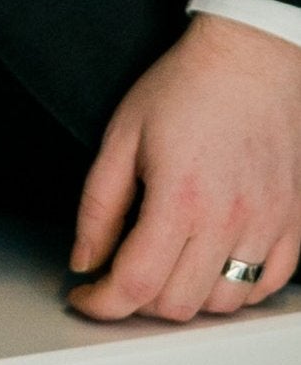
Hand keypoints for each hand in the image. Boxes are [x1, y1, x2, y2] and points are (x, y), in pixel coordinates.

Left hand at [69, 13, 300, 321]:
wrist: (248, 61)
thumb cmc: (184, 88)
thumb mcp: (120, 136)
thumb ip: (99, 204)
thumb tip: (85, 258)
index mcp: (180, 199)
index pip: (136, 282)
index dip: (102, 302)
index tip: (85, 297)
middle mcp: (228, 222)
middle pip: (178, 303)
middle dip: (137, 300)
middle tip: (117, 273)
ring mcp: (266, 227)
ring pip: (222, 302)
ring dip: (185, 297)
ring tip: (161, 265)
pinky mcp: (292, 225)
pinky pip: (266, 286)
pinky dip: (233, 289)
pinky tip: (208, 264)